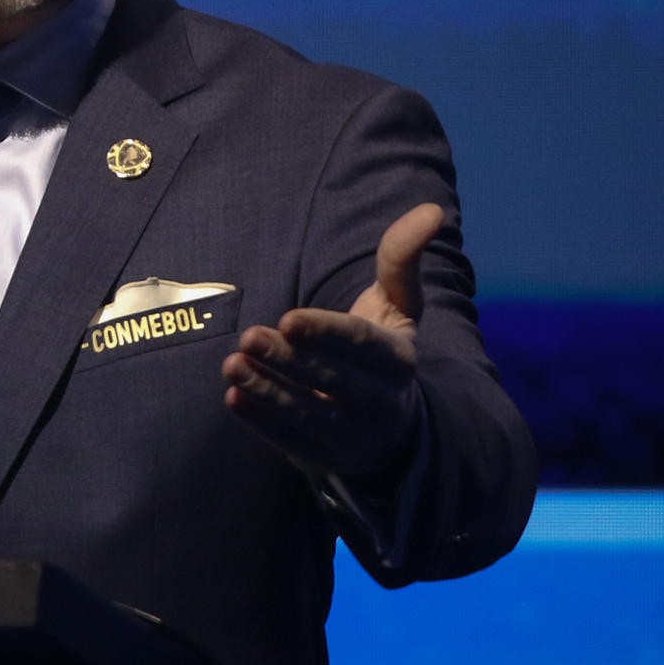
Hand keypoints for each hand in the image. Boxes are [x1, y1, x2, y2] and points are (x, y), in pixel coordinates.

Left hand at [221, 203, 441, 480]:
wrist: (391, 431)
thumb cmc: (382, 352)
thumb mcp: (398, 307)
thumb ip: (402, 260)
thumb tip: (432, 209)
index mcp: (397, 359)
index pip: (360, 345)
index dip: (326, 333)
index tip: (289, 318)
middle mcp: (379, 400)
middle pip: (331, 379)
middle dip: (289, 359)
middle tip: (250, 336)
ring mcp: (351, 433)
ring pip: (307, 412)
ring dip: (268, 390)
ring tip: (231, 365)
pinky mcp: (322, 455)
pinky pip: (289, 440)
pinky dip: (261, 422)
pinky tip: (233, 397)